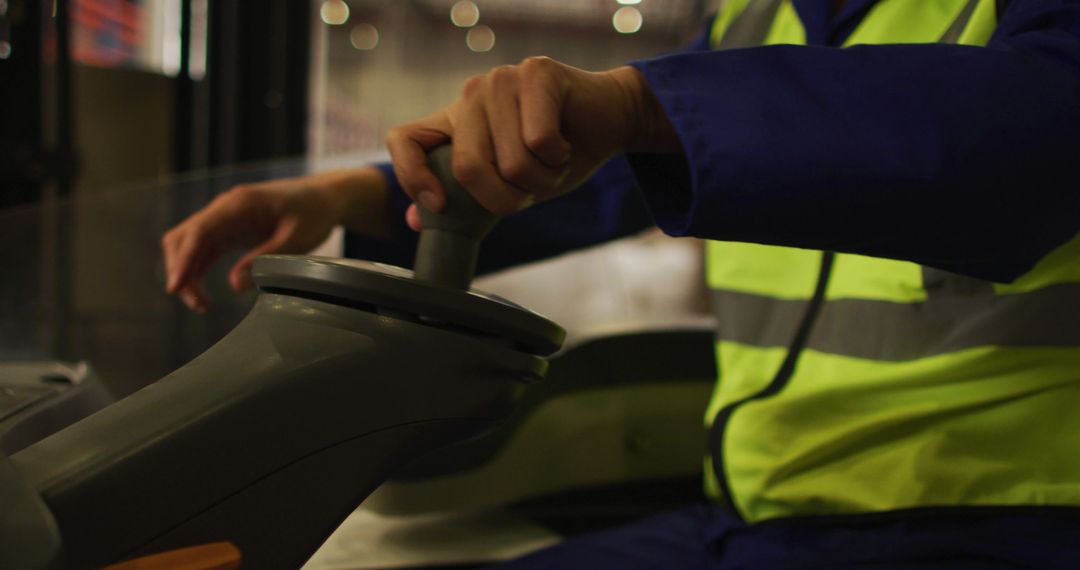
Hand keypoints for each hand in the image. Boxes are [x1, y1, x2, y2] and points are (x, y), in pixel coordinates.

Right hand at [161, 167, 390, 311]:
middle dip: (181, 271)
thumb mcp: (297, 239)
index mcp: (240, 204)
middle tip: (198, 305)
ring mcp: (224, 218)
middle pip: (184, 238)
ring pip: (189, 246)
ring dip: (188, 275)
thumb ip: (266, 258)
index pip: (199, 231)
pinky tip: (204, 295)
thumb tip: (235, 285)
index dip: (183, 260)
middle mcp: (224, 208)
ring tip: (202, 306)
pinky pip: (202, 251)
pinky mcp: (228, 230)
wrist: (323, 197)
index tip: (175, 287)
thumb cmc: (314, 213)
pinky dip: (197, 272)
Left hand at [387, 57, 677, 229]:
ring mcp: (501, 80)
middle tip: (532, 189)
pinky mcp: (536, 72)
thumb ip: (466, 197)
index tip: (439, 205)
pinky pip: (539, 140)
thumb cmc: (557, 154)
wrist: (611, 121)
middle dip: (508, 197)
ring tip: (554, 162)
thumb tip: (416, 221)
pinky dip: (559, 157)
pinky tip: (567, 143)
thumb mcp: (507, 184)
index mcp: (455, 121)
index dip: (411, 177)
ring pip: (510, 161)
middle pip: (467, 167)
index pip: (404, 140)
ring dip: (542, 179)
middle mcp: (471, 95)